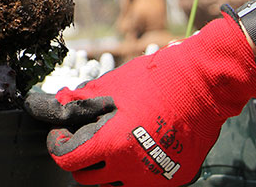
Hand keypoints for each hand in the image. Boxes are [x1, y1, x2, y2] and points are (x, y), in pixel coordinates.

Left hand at [25, 14, 255, 186]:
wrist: (206, 84)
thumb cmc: (157, 80)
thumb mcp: (111, 87)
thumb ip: (78, 102)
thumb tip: (50, 104)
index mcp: (113, 145)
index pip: (68, 161)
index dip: (58, 145)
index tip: (61, 133)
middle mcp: (132, 169)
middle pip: (87, 178)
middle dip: (79, 158)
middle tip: (84, 135)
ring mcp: (154, 178)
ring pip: (114, 183)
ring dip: (106, 165)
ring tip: (112, 137)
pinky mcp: (174, 179)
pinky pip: (142, 180)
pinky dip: (133, 167)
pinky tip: (139, 142)